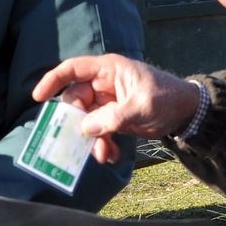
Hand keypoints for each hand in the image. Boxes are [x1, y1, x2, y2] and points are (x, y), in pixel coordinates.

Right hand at [32, 54, 199, 164]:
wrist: (186, 112)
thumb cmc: (166, 97)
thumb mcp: (140, 106)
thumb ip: (112, 117)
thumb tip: (85, 128)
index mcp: (109, 70)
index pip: (73, 69)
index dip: (53, 80)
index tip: (38, 97)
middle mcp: (104, 85)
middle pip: (75, 100)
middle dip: (75, 122)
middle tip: (77, 139)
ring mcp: (108, 103)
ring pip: (85, 121)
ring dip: (90, 139)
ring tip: (102, 154)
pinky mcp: (114, 119)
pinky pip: (98, 132)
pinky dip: (101, 145)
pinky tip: (110, 155)